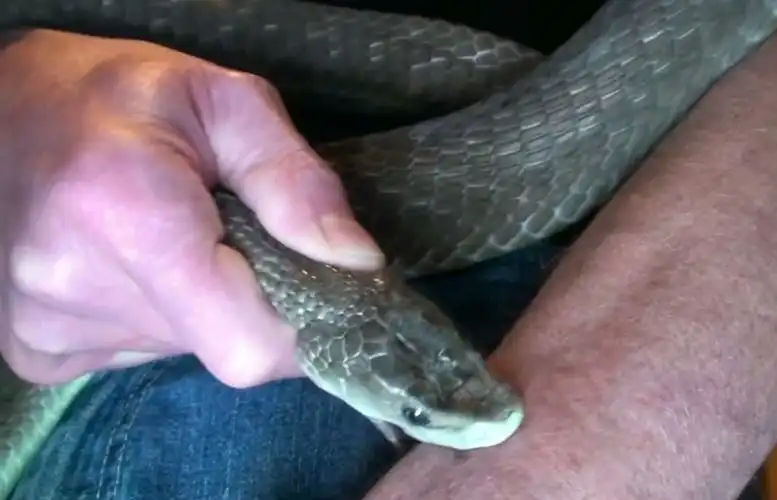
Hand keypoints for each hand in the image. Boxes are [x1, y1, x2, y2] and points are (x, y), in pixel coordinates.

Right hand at [0, 29, 383, 387]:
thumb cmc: (117, 93)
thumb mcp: (225, 102)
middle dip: (251, 299)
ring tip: (171, 237)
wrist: (1, 108)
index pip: (249, 346)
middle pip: (221, 347)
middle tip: (231, 233)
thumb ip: (296, 182)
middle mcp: (74, 286)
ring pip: (184, 350)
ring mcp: (44, 328)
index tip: (313, 285)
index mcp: (130, 217)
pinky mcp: (36, 350)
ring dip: (202, 303)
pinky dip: (160, 314)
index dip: (299, 328)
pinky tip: (134, 262)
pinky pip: (140, 350)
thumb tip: (356, 263)